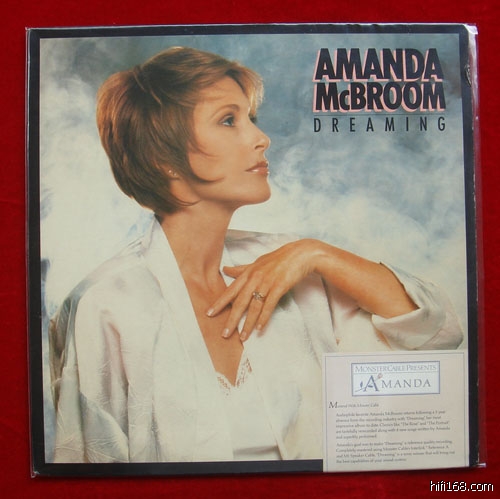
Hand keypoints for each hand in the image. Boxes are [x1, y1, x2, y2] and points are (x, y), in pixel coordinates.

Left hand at [206, 239, 320, 340]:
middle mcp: (255, 278)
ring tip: (243, 337)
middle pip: (240, 302)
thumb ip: (241, 269)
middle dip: (231, 319)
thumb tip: (225, 269)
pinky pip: (269, 305)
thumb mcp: (257, 262)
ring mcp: (267, 283)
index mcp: (248, 272)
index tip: (209, 313)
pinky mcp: (279, 287)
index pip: (231, 290)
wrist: (300, 254)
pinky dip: (264, 318)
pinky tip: (259, 328)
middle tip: (224, 333)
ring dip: (248, 323)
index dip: (220, 303)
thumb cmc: (278, 258)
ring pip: (254, 307)